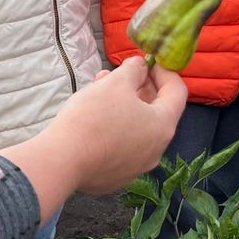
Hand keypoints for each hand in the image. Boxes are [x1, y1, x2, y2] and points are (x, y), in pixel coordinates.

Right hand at [0, 57, 186, 213]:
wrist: (61, 161)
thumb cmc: (93, 117)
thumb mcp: (116, 83)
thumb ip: (134, 70)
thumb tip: (140, 66)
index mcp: (163, 126)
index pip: (177, 91)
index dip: (164, 71)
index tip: (147, 62)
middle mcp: (156, 150)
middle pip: (157, 111)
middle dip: (139, 87)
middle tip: (120, 73)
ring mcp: (137, 166)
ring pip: (137, 128)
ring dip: (125, 105)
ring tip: (100, 89)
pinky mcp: (117, 176)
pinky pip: (123, 145)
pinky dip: (115, 127)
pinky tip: (95, 117)